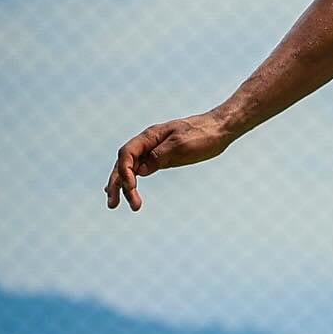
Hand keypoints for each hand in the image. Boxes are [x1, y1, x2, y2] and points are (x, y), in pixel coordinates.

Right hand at [105, 111, 232, 210]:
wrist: (219, 129)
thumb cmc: (203, 135)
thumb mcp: (182, 145)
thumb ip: (160, 156)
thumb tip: (140, 171)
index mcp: (150, 136)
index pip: (127, 154)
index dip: (124, 171)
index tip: (131, 188)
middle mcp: (148, 143)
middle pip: (124, 163)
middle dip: (116, 183)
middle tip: (113, 204)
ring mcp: (153, 150)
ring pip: (130, 168)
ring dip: (121, 185)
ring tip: (113, 203)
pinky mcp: (162, 158)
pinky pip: (141, 170)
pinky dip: (132, 180)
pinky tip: (128, 190)